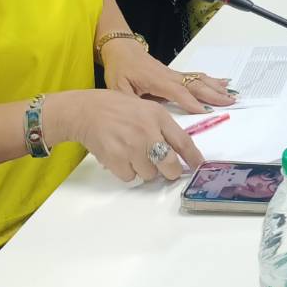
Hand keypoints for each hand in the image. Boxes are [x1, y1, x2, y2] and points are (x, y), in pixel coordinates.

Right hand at [43, 89, 202, 182]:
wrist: (87, 110)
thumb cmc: (118, 109)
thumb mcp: (147, 109)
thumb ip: (163, 127)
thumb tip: (178, 151)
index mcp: (158, 116)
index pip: (183, 141)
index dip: (193, 157)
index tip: (199, 167)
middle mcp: (147, 131)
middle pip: (169, 164)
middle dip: (170, 172)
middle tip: (166, 170)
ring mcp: (131, 146)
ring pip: (149, 174)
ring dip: (144, 169)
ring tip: (133, 154)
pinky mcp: (115, 159)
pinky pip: (130, 177)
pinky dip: (127, 172)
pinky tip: (121, 157)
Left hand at [100, 38, 234, 113]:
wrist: (122, 50)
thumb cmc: (120, 69)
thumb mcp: (118, 88)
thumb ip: (131, 103)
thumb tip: (142, 118)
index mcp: (156, 80)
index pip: (178, 92)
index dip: (191, 102)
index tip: (206, 112)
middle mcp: (169, 76)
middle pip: (195, 84)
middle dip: (213, 94)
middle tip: (230, 103)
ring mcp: (174, 74)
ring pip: (199, 79)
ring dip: (216, 87)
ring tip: (231, 95)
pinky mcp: (175, 74)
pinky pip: (196, 76)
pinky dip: (212, 80)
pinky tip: (223, 83)